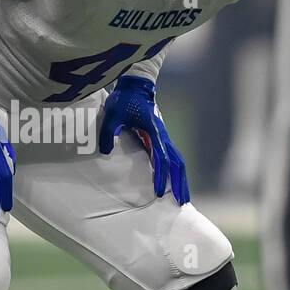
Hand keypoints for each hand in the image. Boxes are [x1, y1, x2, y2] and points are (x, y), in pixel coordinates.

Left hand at [98, 75, 188, 203]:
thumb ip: (108, 132)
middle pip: (178, 163)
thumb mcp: (112, 114)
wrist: (136, 86)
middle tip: (182, 203)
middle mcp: (164, 137)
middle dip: (180, 183)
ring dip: (181, 180)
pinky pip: (172, 158)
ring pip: (178, 162)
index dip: (161, 176)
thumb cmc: (124, 100)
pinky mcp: (161, 139)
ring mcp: (164, 138)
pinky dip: (176, 172)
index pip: (162, 159)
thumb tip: (105, 151)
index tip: (159, 192)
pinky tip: (174, 184)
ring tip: (183, 198)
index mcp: (155, 132)